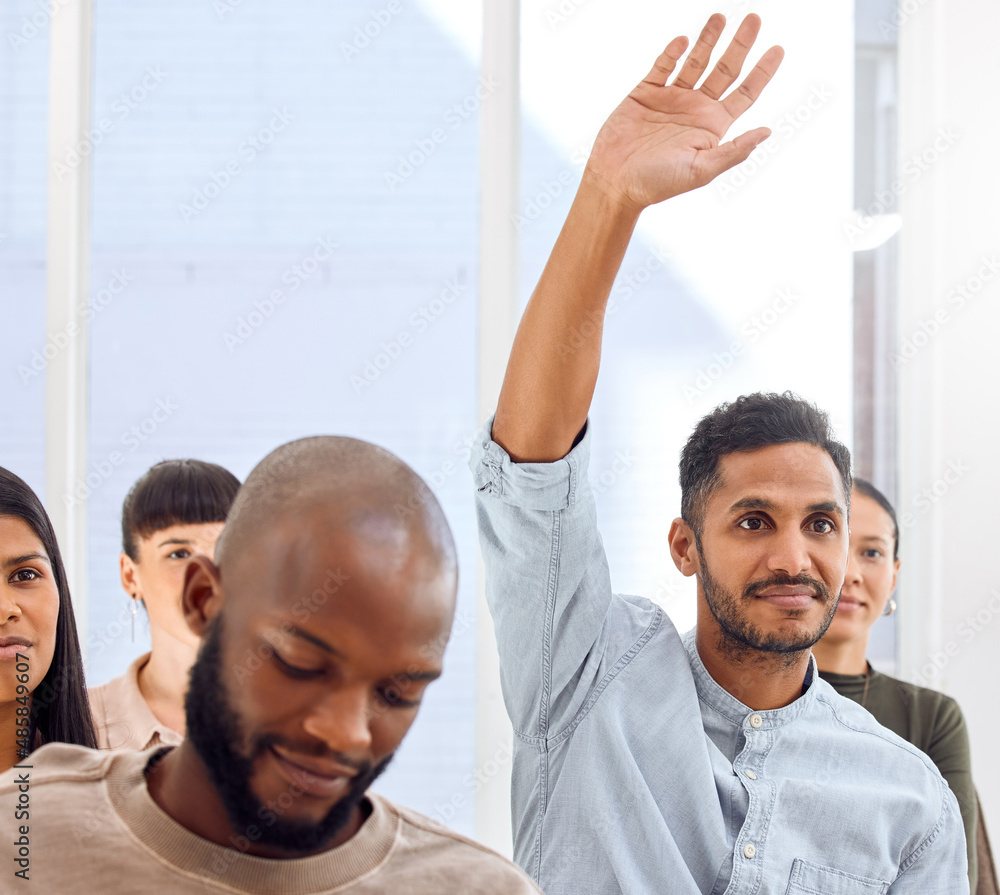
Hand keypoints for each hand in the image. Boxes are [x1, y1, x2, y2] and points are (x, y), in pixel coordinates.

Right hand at [585, 14, 783, 209]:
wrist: (614, 183)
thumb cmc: (657, 184)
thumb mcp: (701, 170)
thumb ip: (734, 150)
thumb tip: (767, 131)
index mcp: (712, 126)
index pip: (745, 93)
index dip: (762, 72)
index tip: (778, 49)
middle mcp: (695, 109)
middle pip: (725, 70)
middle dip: (740, 44)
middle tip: (754, 18)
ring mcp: (670, 99)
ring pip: (696, 62)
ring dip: (708, 39)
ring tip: (720, 17)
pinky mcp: (645, 94)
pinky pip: (662, 67)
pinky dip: (672, 53)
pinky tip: (683, 42)